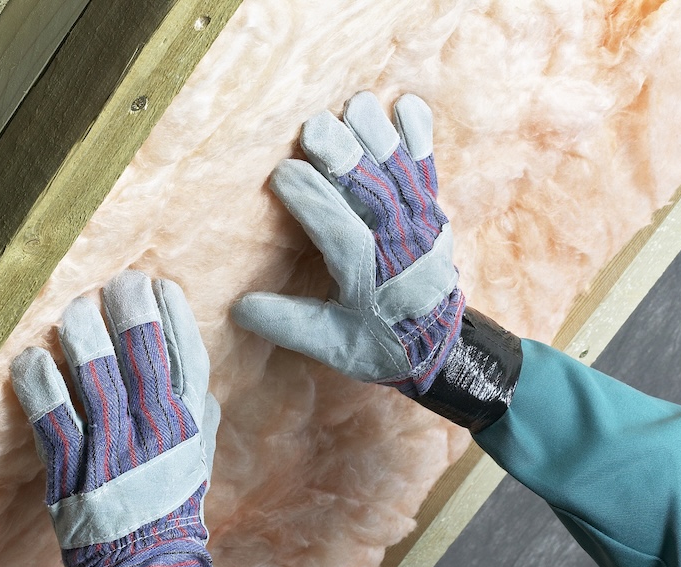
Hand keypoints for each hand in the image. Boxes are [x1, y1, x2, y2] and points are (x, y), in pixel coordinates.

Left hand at [11, 270, 219, 566]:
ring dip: (84, 340)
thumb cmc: (172, 516)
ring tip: (74, 310)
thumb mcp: (197, 465)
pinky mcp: (72, 472)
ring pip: (96, 382)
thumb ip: (199, 420)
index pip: (187, 361)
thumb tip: (196, 382)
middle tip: (120, 283)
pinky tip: (31, 358)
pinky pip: (53, 420)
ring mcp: (112, 452)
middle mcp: (154, 434)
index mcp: (188, 429)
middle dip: (132, 314)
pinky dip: (41, 387)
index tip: (161, 287)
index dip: (174, 320)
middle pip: (143, 360)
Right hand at [231, 91, 464, 396]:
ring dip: (378, 136)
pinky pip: (427, 167)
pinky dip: (419, 136)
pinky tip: (406, 105)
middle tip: (314, 126)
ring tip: (356, 105)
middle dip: (344, 157)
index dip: (310, 200)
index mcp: (368, 276)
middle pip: (372, 192)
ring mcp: (420, 222)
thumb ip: (289, 325)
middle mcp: (398, 244)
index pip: (338, 231)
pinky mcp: (431, 209)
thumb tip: (240, 308)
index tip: (281, 173)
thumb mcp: (332, 346)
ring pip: (399, 172)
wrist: (441, 348)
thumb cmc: (379, 344)